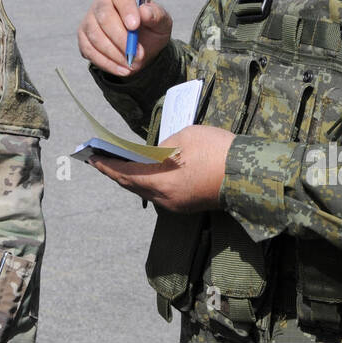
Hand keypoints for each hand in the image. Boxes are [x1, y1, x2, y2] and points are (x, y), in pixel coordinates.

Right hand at [77, 0, 172, 76]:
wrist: (140, 47)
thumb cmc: (151, 30)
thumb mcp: (161, 23)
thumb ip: (156, 16)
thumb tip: (145, 12)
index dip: (127, 9)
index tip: (135, 26)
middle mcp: (102, 2)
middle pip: (105, 17)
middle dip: (121, 38)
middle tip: (137, 54)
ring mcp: (89, 19)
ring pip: (96, 36)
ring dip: (115, 54)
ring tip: (132, 64)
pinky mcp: (83, 37)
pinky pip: (89, 50)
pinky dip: (107, 63)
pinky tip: (122, 70)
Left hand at [89, 125, 234, 212]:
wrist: (250, 173)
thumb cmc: (216, 150)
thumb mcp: (183, 137)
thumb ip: (161, 147)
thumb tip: (152, 154)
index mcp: (161, 182)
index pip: (124, 174)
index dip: (106, 165)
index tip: (91, 157)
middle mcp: (165, 198)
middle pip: (131, 185)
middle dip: (115, 171)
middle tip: (99, 159)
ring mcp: (177, 205)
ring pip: (145, 191)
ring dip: (131, 177)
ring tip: (117, 163)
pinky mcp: (188, 205)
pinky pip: (159, 193)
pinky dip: (147, 182)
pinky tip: (143, 171)